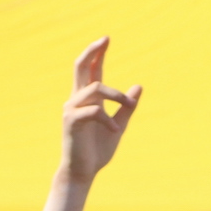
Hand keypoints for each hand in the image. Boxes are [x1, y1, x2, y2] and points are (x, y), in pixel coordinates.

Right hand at [60, 38, 140, 182]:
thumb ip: (126, 107)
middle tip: (105, 38)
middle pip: (80, 67)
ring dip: (116, 95)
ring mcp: (72, 109)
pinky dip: (108, 118)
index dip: (97, 54)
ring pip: (95, 88)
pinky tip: (114, 130)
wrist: (83, 172)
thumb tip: (139, 86)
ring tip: (127, 105)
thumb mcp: (118, 125)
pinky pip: (94, 110)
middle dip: (92, 51)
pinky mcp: (71, 121)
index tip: (107, 39)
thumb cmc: (97, 150)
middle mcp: (76, 99)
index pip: (90, 70)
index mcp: (87, 99)